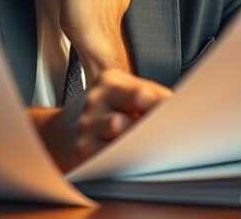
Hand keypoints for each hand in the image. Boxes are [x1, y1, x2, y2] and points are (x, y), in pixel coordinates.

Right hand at [34, 69, 170, 171]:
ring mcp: (87, 126)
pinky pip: (109, 155)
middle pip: (134, 104)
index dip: (166, 105)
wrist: (58, 135)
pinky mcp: (82, 151)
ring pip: (120, 128)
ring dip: (142, 137)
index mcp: (108, 82)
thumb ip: (146, 95)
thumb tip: (180, 107)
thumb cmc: (100, 113)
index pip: (144, 92)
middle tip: (173, 130)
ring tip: (157, 145)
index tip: (182, 115)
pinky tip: (137, 159)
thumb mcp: (116, 93)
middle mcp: (96, 100)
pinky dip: (126, 157)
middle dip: (155, 118)